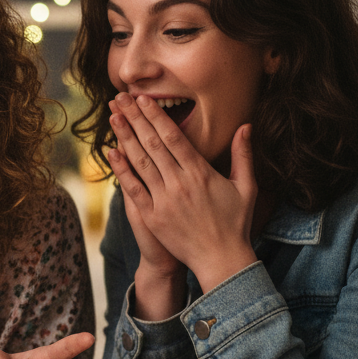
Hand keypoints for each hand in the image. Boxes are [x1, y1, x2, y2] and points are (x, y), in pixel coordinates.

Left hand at [107, 93, 257, 295]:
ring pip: (140, 162)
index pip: (174, 137)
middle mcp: (180, 183)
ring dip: (124, 137)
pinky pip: (133, 188)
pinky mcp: (153, 217)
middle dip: (135, 118)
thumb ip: (243, 155)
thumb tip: (245, 126)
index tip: (143, 99)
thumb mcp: (246, 187)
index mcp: (201, 173)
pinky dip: (122, 170)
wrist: (221, 260)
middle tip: (120, 98)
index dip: (156, 116)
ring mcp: (164, 200)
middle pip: (152, 143)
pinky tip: (111, 152)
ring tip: (113, 116)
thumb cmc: (235, 224)